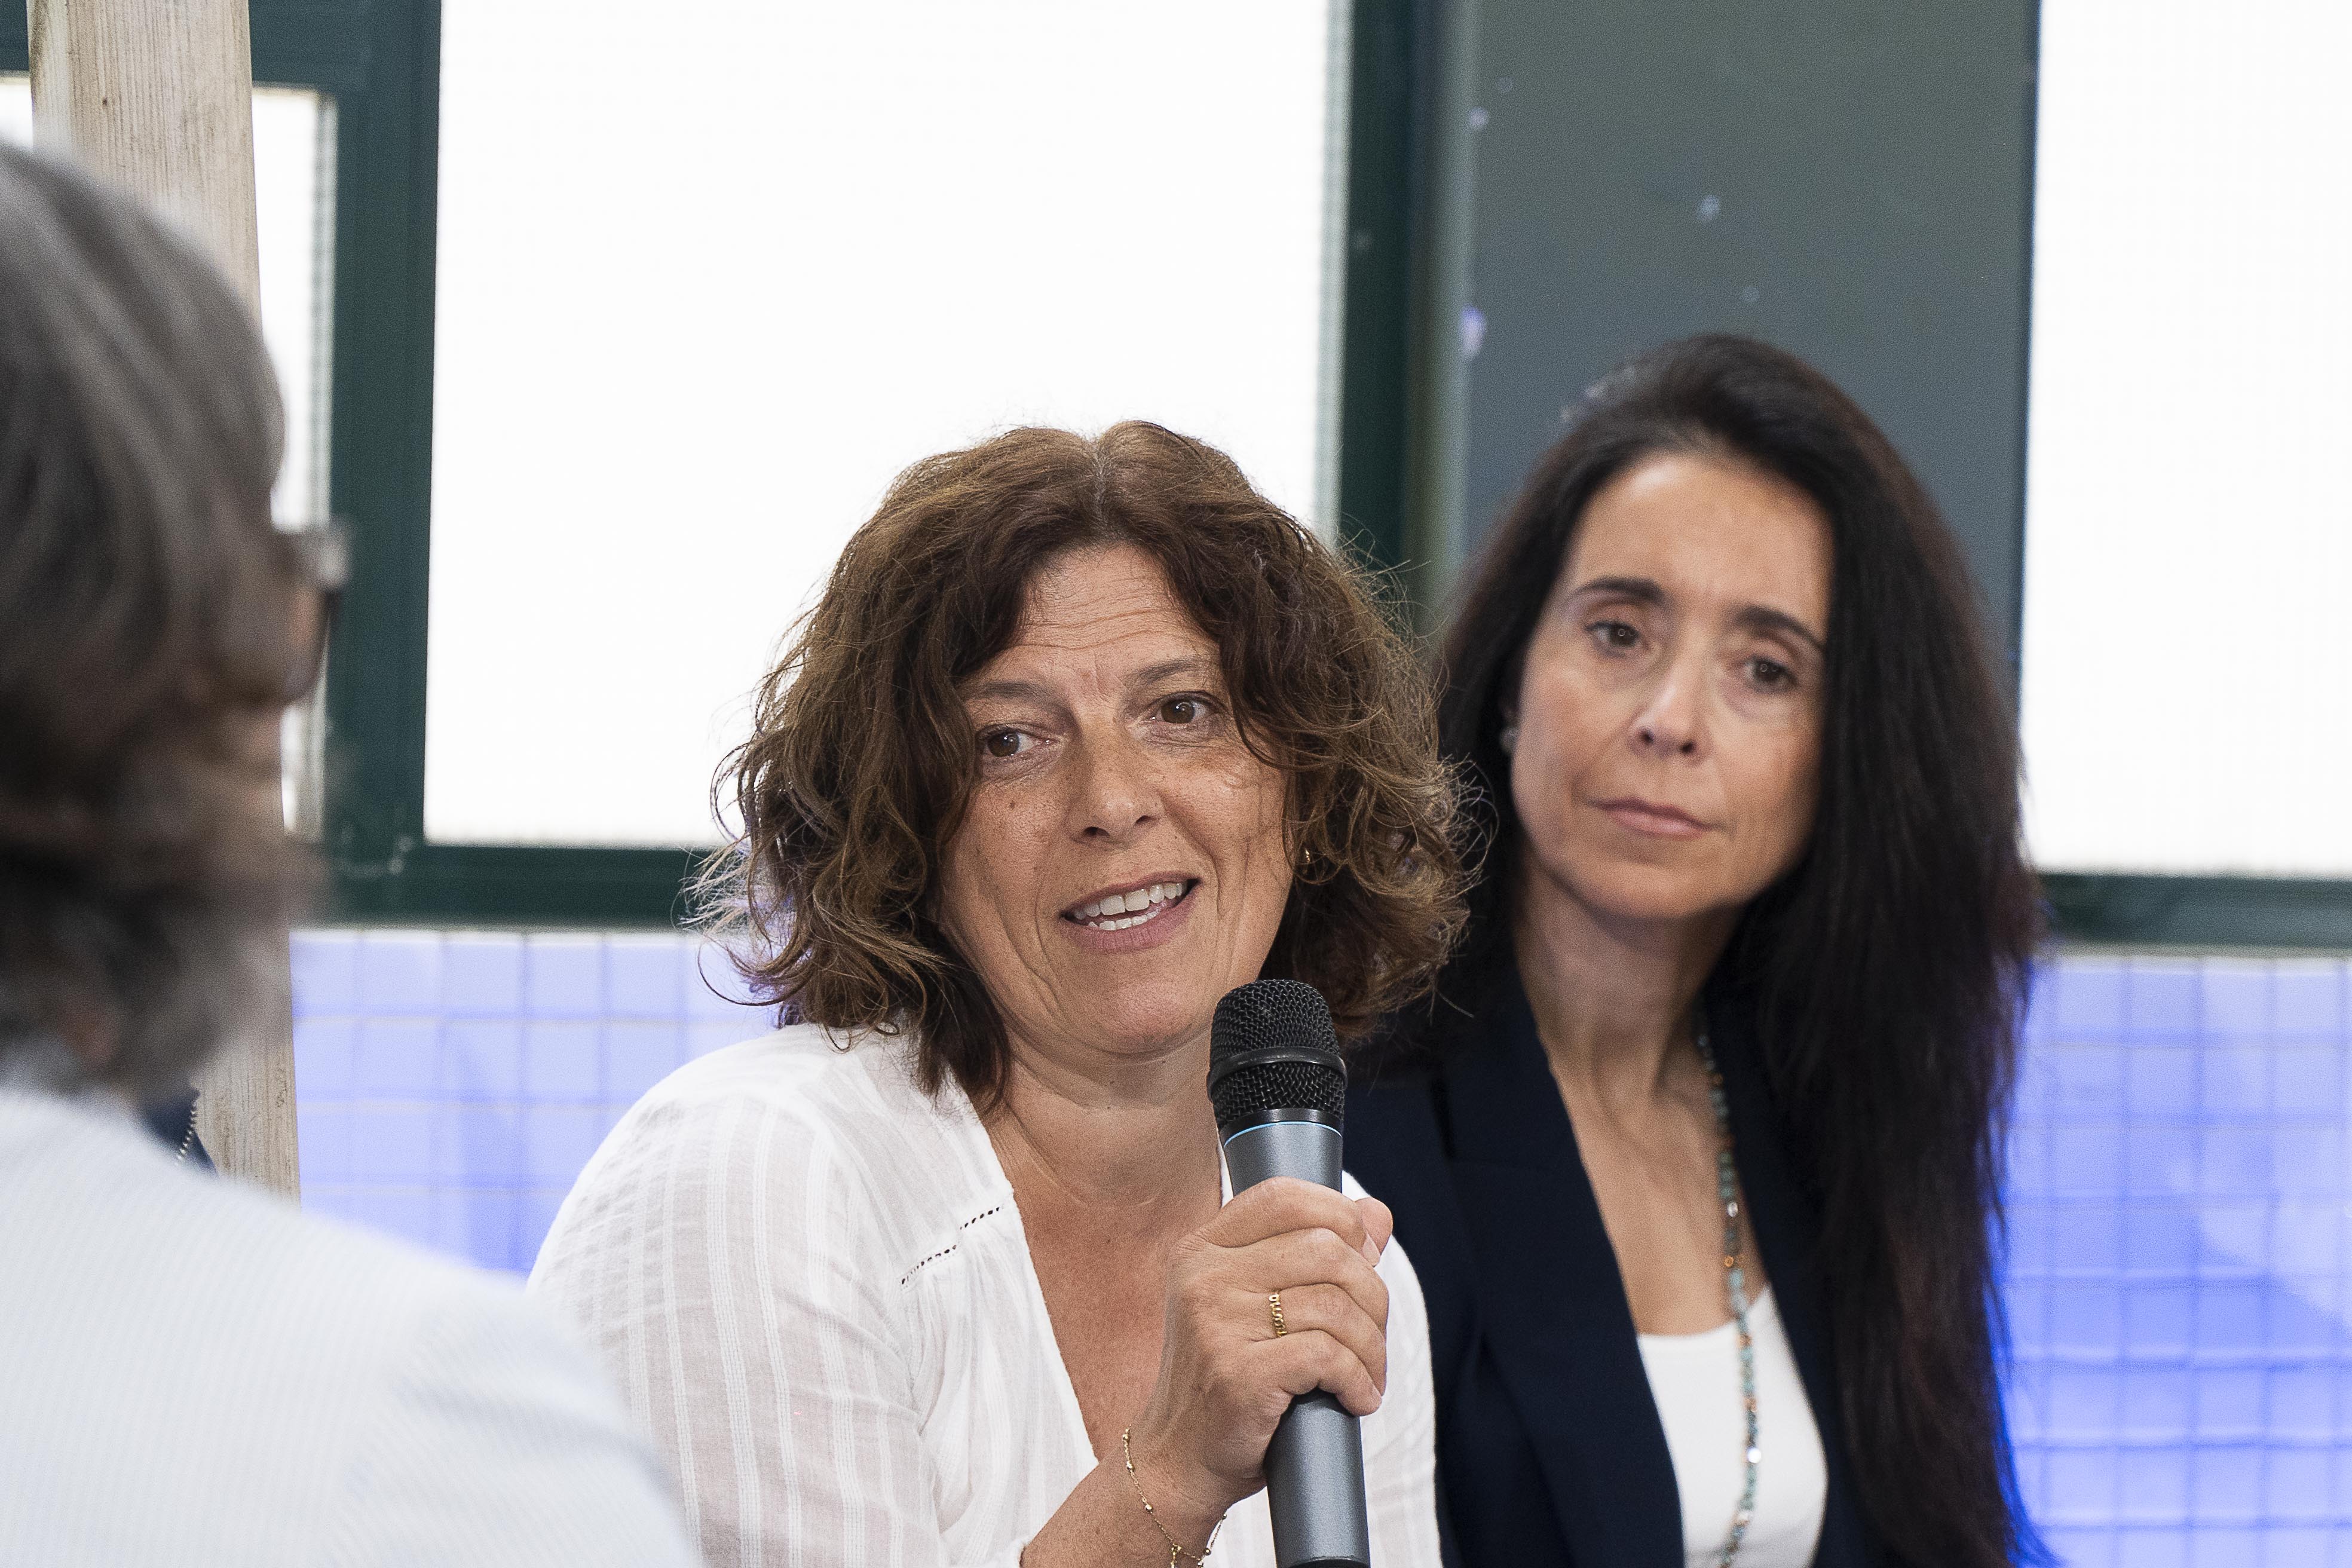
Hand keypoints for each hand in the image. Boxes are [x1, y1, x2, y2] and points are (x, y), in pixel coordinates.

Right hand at [1125, 1179, 1393, 1528]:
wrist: (1177, 1461)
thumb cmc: (1226, 1382)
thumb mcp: (1256, 1308)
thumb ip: (1311, 1255)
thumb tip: (1377, 1213)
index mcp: (1202, 1249)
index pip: (1283, 1196)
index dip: (1340, 1216)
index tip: (1364, 1258)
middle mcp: (1203, 1276)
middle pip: (1326, 1249)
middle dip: (1371, 1295)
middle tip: (1372, 1337)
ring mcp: (1215, 1323)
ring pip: (1335, 1306)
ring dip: (1371, 1347)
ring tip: (1368, 1375)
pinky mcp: (1238, 1374)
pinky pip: (1329, 1356)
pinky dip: (1359, 1380)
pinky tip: (1357, 1399)